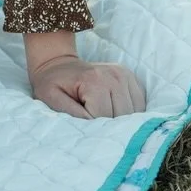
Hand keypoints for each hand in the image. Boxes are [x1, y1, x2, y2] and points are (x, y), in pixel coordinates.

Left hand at [29, 55, 146, 118]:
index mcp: (95, 81)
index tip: (80, 122)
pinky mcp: (131, 78)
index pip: (104, 118)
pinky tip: (113, 110)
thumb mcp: (50, 99)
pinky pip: (140, 104)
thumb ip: (69, 113)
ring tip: (100, 113)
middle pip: (122, 117)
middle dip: (107, 124)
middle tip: (89, 118)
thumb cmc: (52, 84)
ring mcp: (125, 75)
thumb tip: (93, 126)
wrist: (57, 63)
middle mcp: (114, 76)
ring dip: (120, 119)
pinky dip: (130, 112)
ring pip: (134, 113)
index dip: (92, 126)